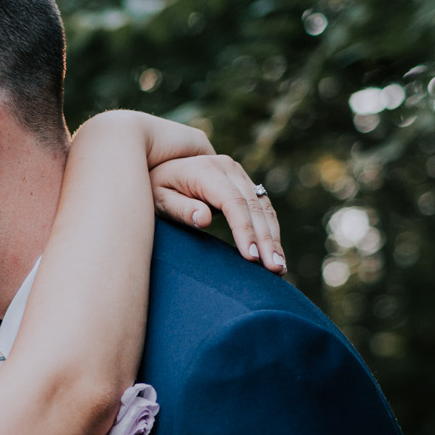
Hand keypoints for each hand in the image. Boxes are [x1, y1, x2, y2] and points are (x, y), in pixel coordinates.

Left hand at [150, 153, 284, 273]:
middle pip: (253, 206)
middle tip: (274, 268)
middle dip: (266, 239)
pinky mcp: (243, 183)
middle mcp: (227, 168)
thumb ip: (180, 209)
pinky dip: (270, 230)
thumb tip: (204, 219)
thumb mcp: (158, 199)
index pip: (232, 202)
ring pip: (263, 208)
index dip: (244, 229)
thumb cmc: (155, 187)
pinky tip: (275, 253)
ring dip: (273, 238)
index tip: (251, 256)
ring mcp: (238, 174)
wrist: (160, 165)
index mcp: (206, 170)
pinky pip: (262, 208)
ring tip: (280, 268)